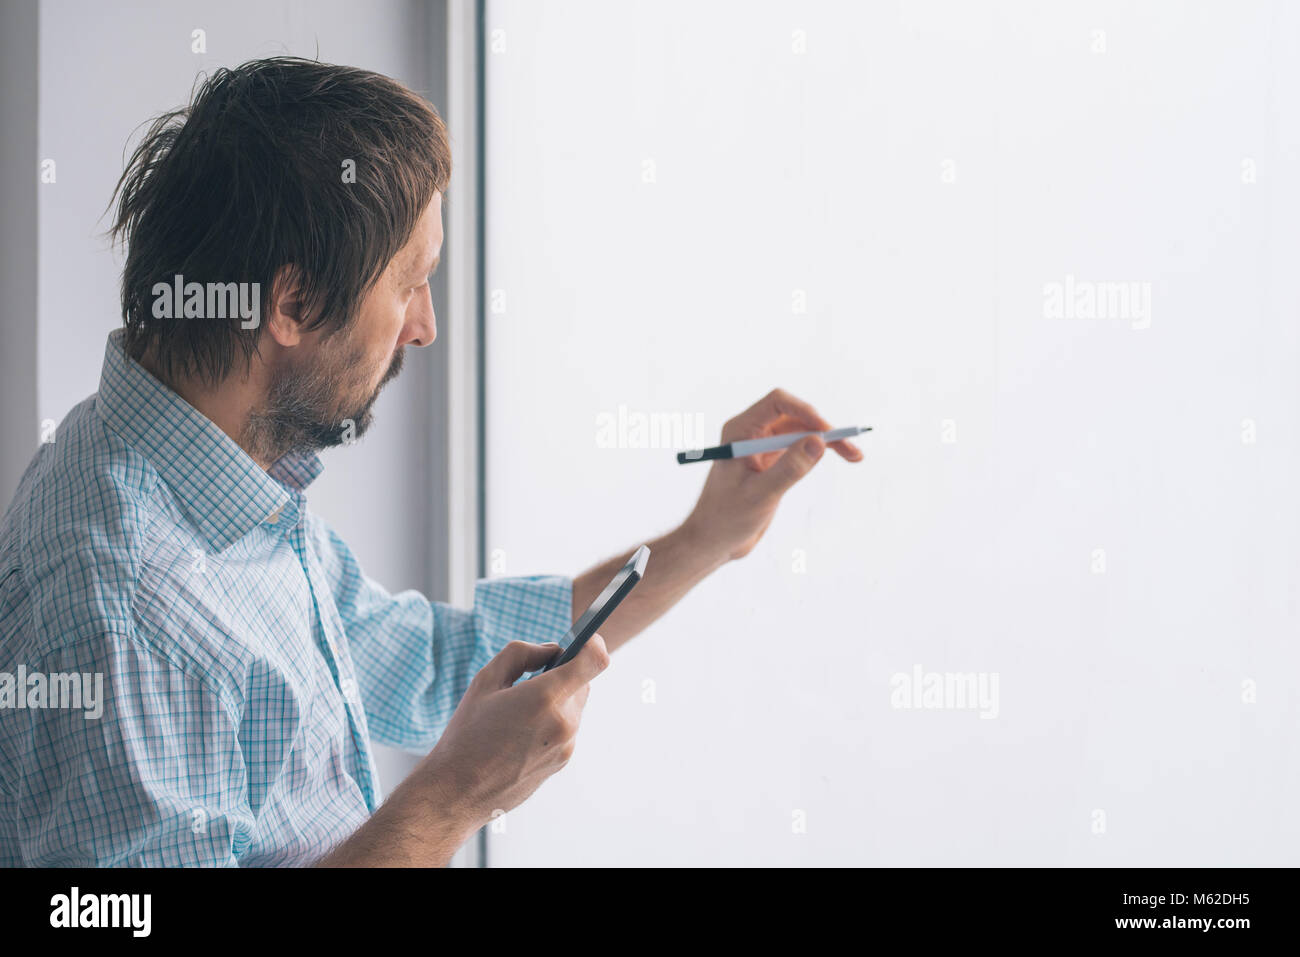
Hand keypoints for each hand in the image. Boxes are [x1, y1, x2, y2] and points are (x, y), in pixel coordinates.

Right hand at [412, 634, 609, 831]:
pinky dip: (551, 721)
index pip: (594, 660)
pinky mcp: (563, 761)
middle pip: (583, 681)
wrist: (458, 791)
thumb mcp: (485, 680)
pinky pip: (566, 728)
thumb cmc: (467, 734)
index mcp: (545, 697)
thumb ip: (522, 654)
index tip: (583, 638)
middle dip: (563, 674)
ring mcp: (566, 745)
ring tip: (519, 711)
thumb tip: (551, 650)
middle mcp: (563, 722)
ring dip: (556, 699)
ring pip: (574, 705)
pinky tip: (521, 732)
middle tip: (532, 679)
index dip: (593, 642)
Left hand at [683, 388, 862, 560]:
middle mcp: (751, 433)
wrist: (715, 541)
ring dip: (827, 440)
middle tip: (850, 448)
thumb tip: (818, 441)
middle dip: (823, 428)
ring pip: (802, 432)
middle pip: (795, 416)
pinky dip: (820, 452)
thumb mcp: (761, 495)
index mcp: (739, 432)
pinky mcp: (772, 462)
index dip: (805, 410)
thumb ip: (789, 469)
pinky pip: (800, 448)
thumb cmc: (727, 518)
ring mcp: (763, 447)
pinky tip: (842, 457)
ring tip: (855, 455)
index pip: (776, 403)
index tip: (826, 431)